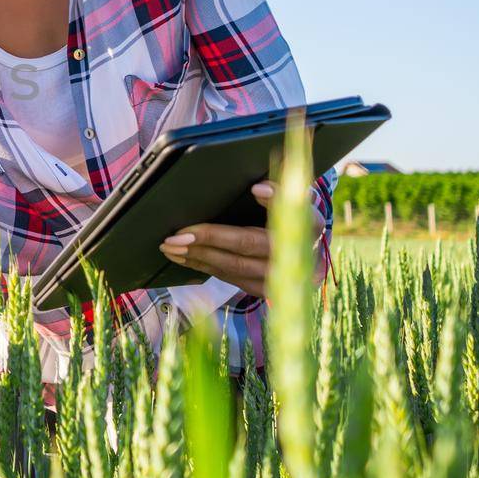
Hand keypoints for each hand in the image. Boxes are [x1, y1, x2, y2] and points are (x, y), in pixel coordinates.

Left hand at [157, 179, 323, 297]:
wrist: (301, 254)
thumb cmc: (286, 219)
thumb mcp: (289, 199)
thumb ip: (277, 190)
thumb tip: (259, 187)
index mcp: (308, 224)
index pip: (292, 210)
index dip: (274, 199)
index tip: (255, 189)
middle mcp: (297, 254)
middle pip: (249, 244)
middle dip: (210, 238)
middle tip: (178, 234)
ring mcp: (280, 277)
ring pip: (234, 266)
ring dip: (197, 255)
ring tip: (170, 245)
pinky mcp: (264, 290)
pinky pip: (228, 278)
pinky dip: (201, 266)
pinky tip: (181, 257)